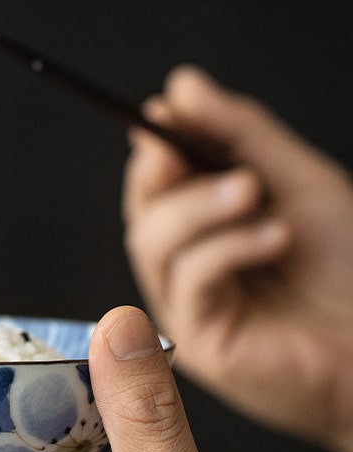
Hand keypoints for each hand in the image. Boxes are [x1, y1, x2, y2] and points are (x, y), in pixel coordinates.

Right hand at [122, 66, 352, 451]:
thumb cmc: (348, 266)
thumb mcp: (296, 182)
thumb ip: (237, 135)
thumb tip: (181, 87)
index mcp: (207, 233)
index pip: (159, 186)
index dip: (154, 148)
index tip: (161, 113)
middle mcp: (190, 269)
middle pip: (143, 215)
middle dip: (162, 175)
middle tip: (181, 147)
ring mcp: (190, 307)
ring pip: (153, 245)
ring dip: (196, 207)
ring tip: (250, 191)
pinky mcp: (199, 340)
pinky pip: (188, 280)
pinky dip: (226, 248)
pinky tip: (274, 237)